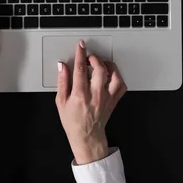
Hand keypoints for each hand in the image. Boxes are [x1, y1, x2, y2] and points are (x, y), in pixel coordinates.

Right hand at [56, 40, 126, 164]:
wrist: (86, 136)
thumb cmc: (72, 121)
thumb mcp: (60, 102)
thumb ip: (62, 81)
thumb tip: (62, 66)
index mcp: (80, 94)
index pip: (80, 68)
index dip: (80, 54)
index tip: (81, 46)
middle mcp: (95, 95)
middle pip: (100, 69)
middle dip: (94, 58)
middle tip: (89, 58)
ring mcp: (107, 98)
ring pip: (114, 76)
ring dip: (108, 66)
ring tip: (101, 64)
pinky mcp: (114, 101)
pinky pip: (121, 85)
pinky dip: (117, 77)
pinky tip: (110, 75)